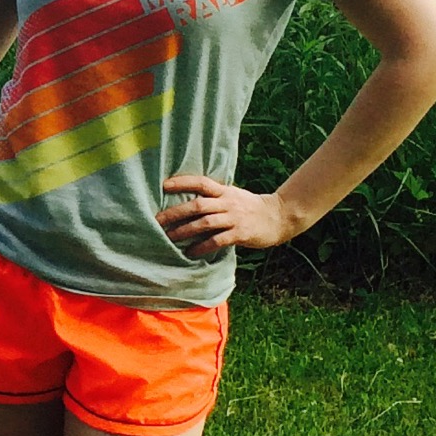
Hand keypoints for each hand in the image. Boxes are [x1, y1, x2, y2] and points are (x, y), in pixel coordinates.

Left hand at [158, 176, 299, 256]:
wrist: (279, 216)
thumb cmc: (250, 207)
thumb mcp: (233, 195)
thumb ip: (214, 197)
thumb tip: (187, 201)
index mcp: (224, 191)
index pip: (201, 182)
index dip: (183, 182)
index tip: (164, 185)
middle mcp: (227, 202)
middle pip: (197, 205)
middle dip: (175, 213)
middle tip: (157, 221)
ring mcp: (234, 218)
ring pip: (204, 222)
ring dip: (184, 231)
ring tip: (169, 238)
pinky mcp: (240, 233)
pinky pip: (217, 240)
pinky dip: (201, 247)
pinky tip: (190, 252)